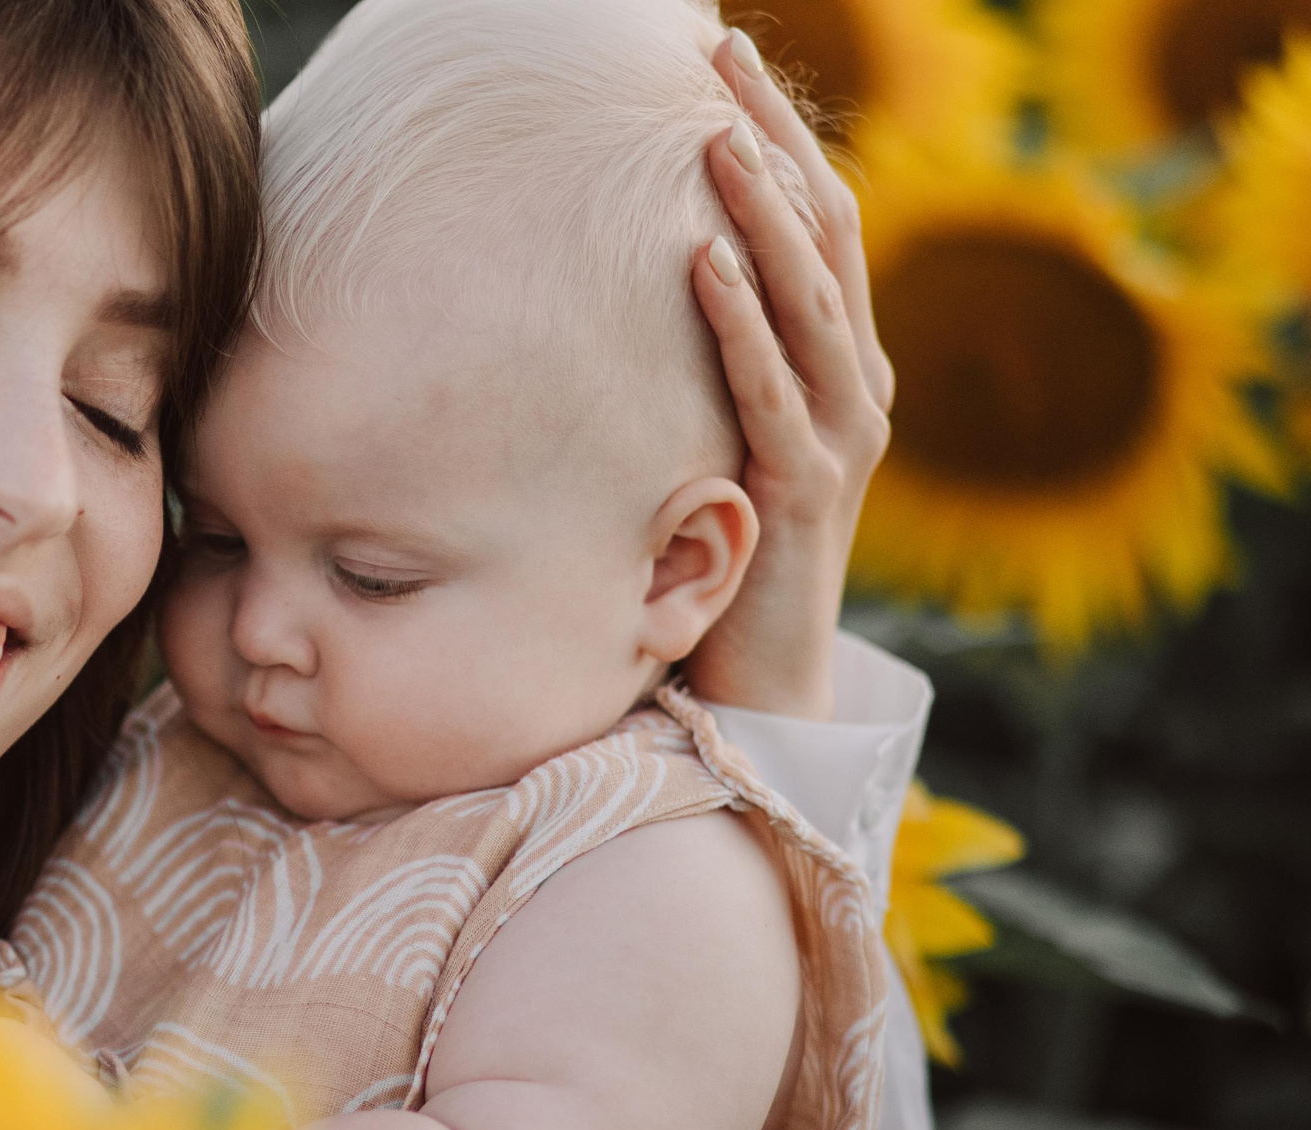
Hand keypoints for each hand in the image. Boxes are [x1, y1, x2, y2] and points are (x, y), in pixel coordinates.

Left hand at [684, 27, 896, 720]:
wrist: (765, 681)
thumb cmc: (733, 556)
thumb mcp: (732, 441)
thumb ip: (723, 370)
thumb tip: (657, 279)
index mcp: (847, 368)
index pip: (823, 222)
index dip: (783, 135)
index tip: (726, 63)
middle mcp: (858, 389)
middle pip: (825, 233)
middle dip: (774, 138)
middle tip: (720, 57)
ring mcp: (838, 440)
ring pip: (808, 300)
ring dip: (760, 213)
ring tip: (712, 135)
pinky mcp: (799, 491)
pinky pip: (768, 390)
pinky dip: (736, 320)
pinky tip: (699, 258)